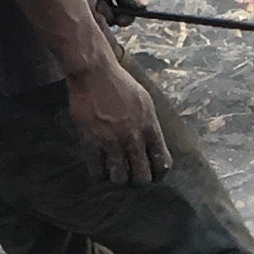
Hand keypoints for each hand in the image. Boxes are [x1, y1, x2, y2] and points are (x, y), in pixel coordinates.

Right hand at [62, 51, 170, 184]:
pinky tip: (100, 170)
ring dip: (119, 178)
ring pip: (119, 177)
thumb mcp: (145, 101)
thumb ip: (150, 124)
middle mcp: (133, 139)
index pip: (162, 162)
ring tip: (116, 173)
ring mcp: (112, 142)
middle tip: (133, 176)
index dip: (158, 172)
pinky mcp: (91, 143)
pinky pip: (97, 171)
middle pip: (142, 176)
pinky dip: (99, 174)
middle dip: (139, 179)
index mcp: (150, 128)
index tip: (154, 174)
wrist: (95, 74)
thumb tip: (153, 143)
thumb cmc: (120, 83)